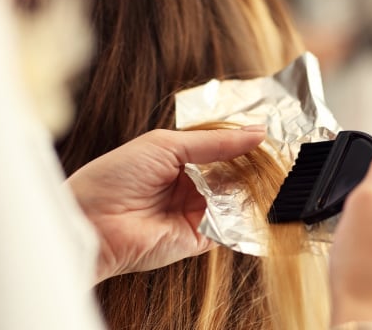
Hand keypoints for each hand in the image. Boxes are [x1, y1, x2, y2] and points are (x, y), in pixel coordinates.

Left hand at [66, 127, 265, 282]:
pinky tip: (261, 198)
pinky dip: (246, 215)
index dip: (243, 142)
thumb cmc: (115, 176)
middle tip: (281, 153)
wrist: (90, 222)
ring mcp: (195, 212)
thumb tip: (256, 132)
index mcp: (178, 160)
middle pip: (232, 174)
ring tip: (276, 172)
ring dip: (253, 187)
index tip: (270, 133)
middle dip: (253, 164)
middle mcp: (189, 186)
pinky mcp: (200, 239)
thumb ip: (214, 142)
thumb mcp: (166, 145)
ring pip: (236, 199)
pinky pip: (231, 227)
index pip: (220, 149)